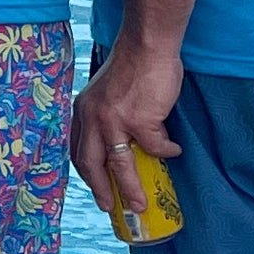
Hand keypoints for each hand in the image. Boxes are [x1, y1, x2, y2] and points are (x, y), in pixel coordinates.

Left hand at [70, 39, 183, 224]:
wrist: (147, 45)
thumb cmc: (132, 66)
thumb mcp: (105, 92)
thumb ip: (105, 115)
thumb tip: (121, 142)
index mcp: (83, 111)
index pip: (78, 150)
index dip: (87, 173)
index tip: (94, 189)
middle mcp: (92, 118)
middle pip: (91, 163)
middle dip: (100, 189)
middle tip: (108, 208)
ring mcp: (115, 120)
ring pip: (120, 165)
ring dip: (130, 188)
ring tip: (139, 205)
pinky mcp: (140, 120)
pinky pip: (155, 147)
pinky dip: (166, 152)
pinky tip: (175, 152)